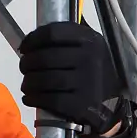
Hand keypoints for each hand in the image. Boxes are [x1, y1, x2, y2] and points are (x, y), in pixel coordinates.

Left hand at [18, 21, 126, 137]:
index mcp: (90, 40)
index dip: (32, 40)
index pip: (52, 33)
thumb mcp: (89, 46)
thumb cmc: (92, 72)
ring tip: (27, 84)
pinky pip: (49, 100)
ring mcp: (86, 82)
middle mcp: (89, 58)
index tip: (24, 48)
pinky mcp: (80, 104)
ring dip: (28, 82)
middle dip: (27, 63)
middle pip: (44, 57)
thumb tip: (33, 36)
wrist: (112, 104)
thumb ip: (67, 36)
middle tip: (24, 68)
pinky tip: (30, 98)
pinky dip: (34, 99)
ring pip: (44, 79)